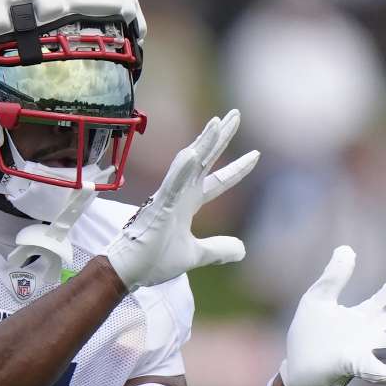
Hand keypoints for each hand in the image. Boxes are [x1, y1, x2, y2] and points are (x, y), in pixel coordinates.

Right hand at [106, 110, 258, 291]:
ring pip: (188, 164)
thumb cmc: (153, 260)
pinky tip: (193, 153)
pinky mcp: (158, 206)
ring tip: (217, 123)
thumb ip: (218, 249)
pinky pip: (172, 184)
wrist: (128, 272)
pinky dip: (182, 169)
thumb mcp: (195, 254)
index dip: (238, 169)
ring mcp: (168, 197)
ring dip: (203, 143)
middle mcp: (180, 194)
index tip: (256, 155)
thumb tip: (242, 249)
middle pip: (205, 160)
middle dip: (220, 137)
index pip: (219, 182)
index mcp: (189, 203)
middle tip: (236, 114)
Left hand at [279, 246, 385, 385]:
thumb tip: (347, 249)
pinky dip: (378, 371)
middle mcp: (374, 332)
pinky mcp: (350, 365)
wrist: (295, 367)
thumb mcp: (318, 297)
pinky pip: (367, 368)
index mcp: (368, 313)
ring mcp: (366, 349)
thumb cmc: (309, 335)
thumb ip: (334, 276)